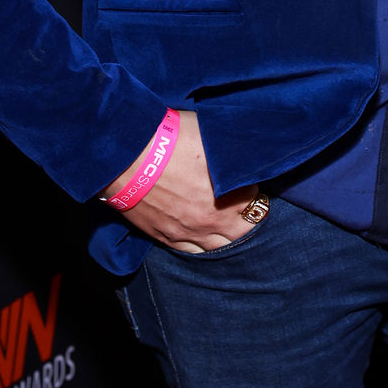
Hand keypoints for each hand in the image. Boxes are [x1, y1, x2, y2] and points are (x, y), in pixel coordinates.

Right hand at [101, 109, 259, 252]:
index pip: (258, 202)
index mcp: (230, 196)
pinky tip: (202, 234)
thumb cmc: (171, 138)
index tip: (248, 182)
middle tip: (241, 202)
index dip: (254, 190)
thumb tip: (248, 152)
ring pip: (219, 248)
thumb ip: (235, 150)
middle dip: (247, 216)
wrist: (129, 155)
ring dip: (226, 235)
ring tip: (224, 220)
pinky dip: (202, 245)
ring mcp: (188, 232)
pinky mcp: (165, 237)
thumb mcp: (212, 135)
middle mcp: (213, 220)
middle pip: (244, 231)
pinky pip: (191, 252)